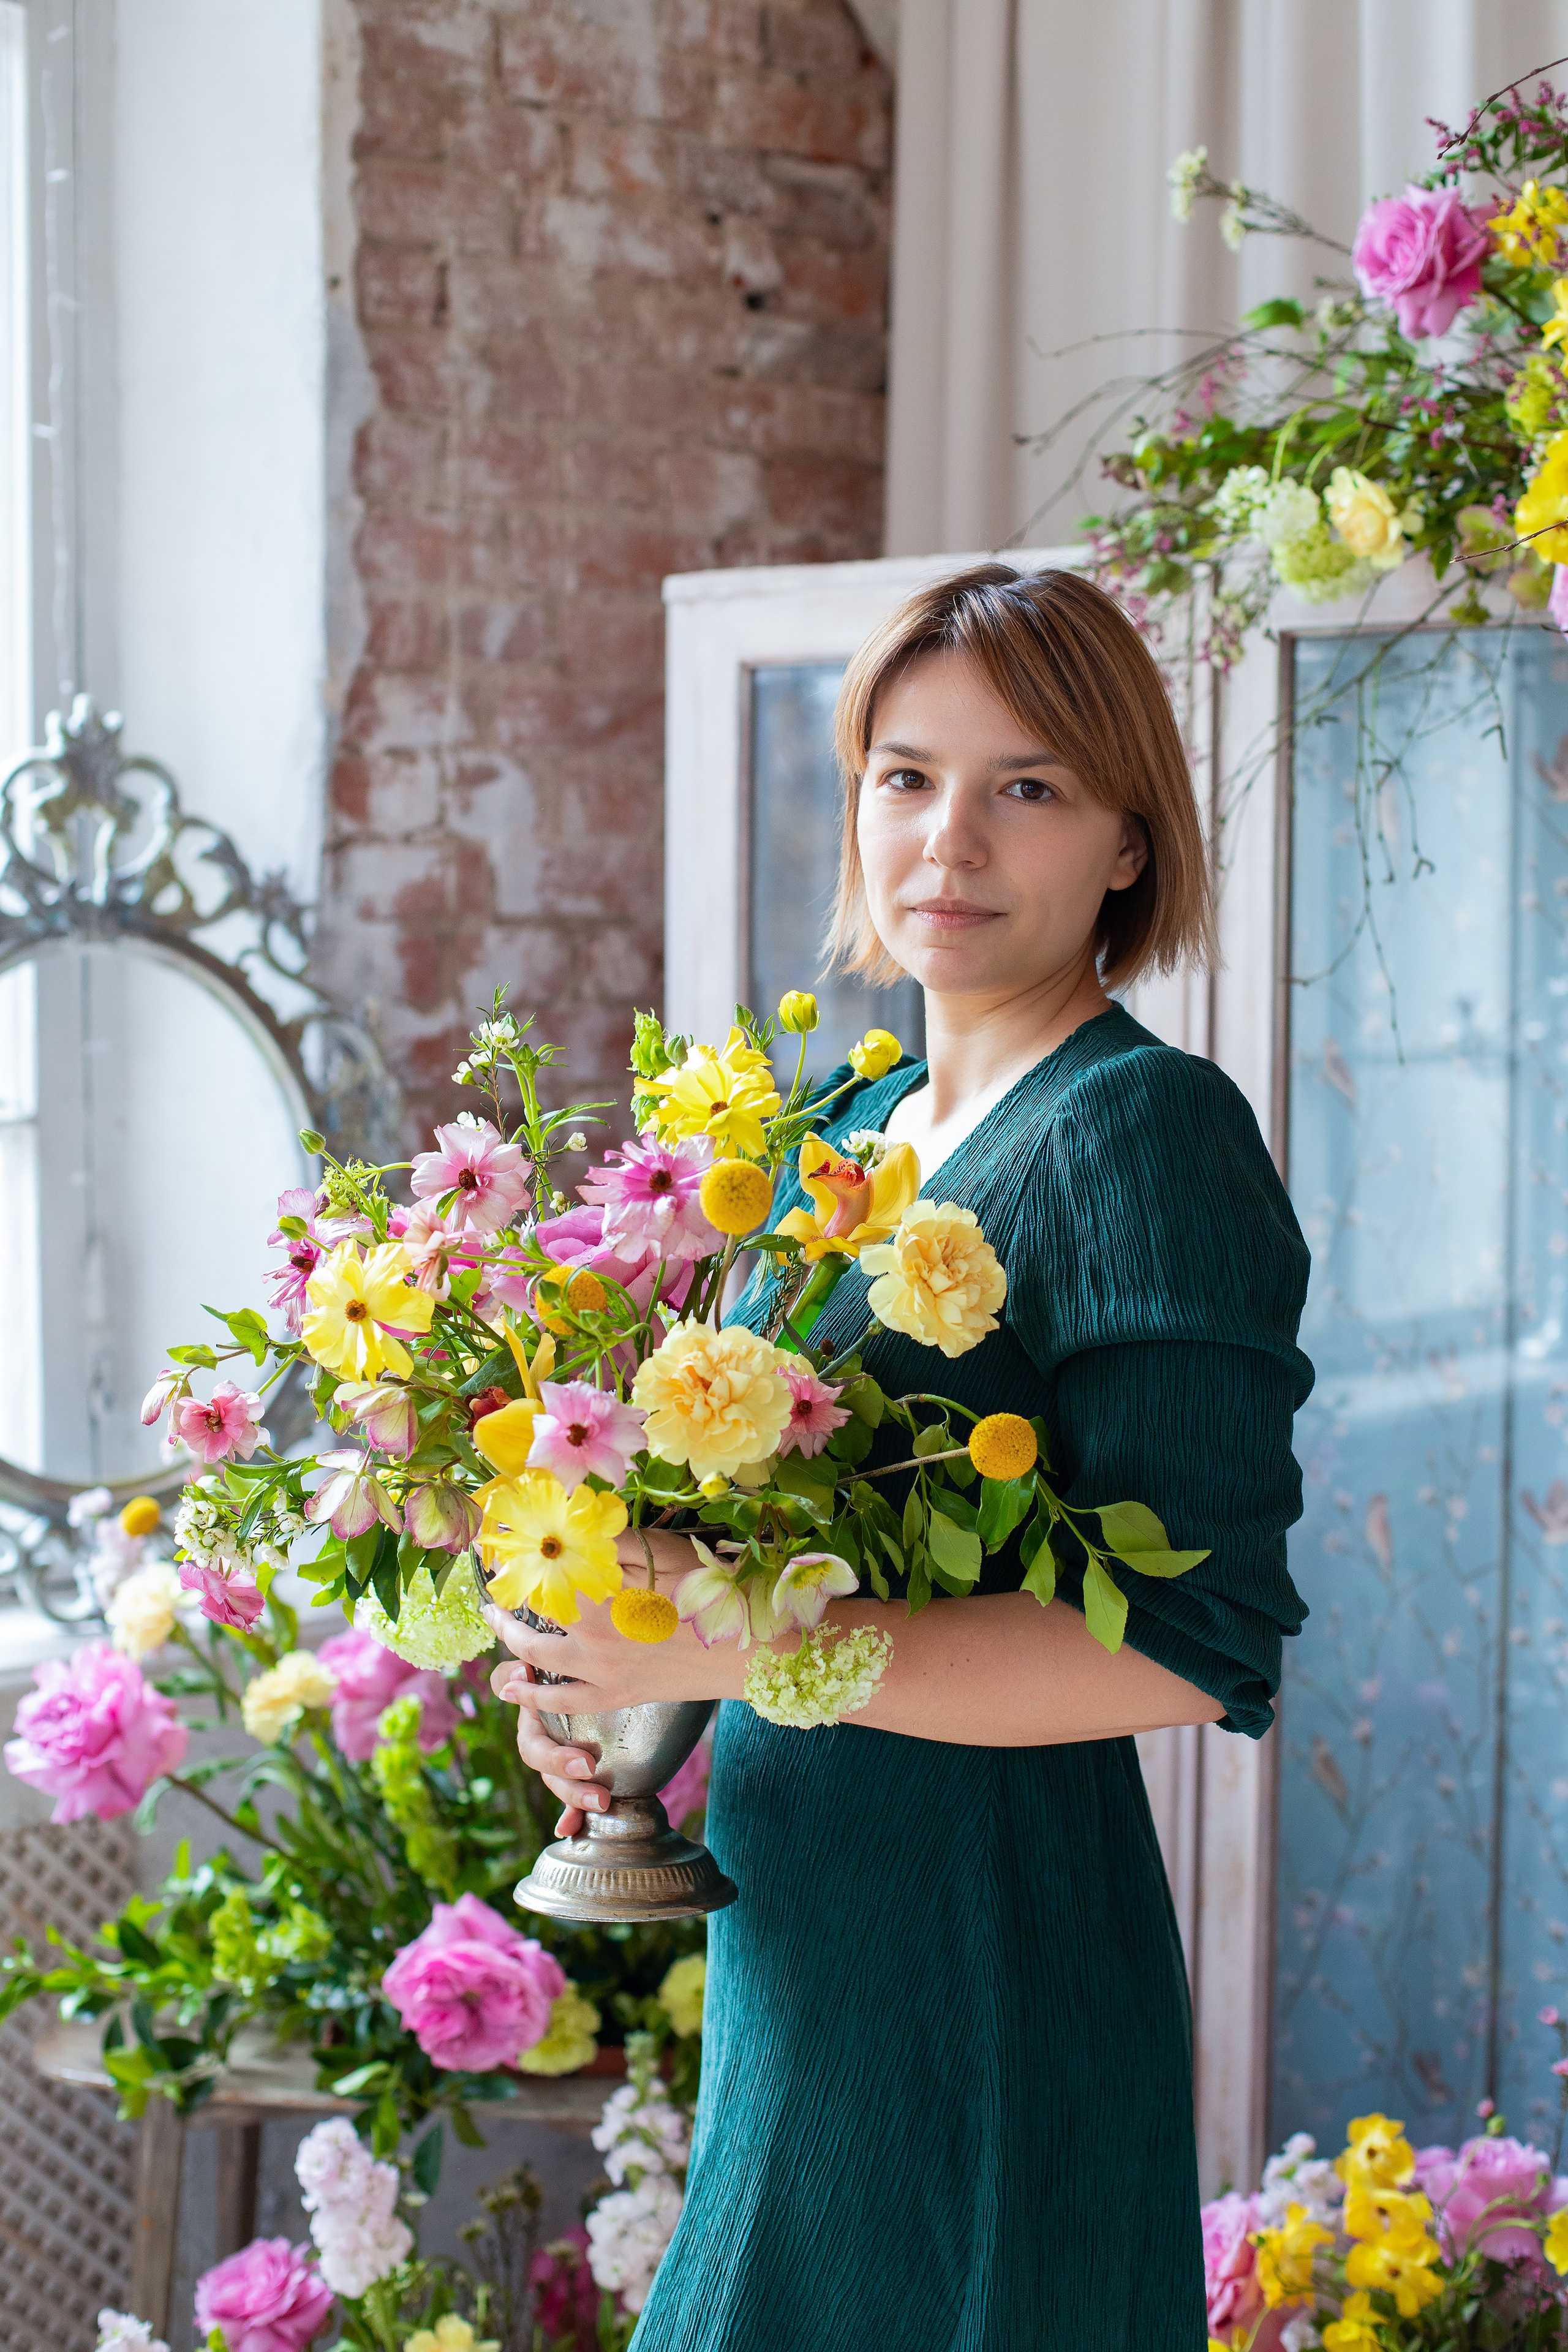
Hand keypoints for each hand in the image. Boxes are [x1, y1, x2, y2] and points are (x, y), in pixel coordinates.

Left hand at [485, 1528, 744, 1834]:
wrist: (748, 1651)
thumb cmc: (709, 1593)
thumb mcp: (662, 1552)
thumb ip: (611, 1541)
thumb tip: (571, 1524)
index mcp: (599, 1601)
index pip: (542, 1579)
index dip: (518, 1563)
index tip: (500, 1547)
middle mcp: (591, 1642)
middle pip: (530, 1622)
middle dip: (504, 1606)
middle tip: (489, 1590)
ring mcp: (602, 1674)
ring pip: (538, 1662)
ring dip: (509, 1646)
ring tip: (494, 1624)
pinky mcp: (616, 1696)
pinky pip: (565, 1703)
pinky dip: (535, 1698)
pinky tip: (516, 1691)